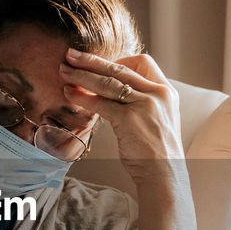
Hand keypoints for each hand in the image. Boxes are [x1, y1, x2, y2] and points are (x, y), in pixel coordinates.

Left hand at [60, 49, 183, 182]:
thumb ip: (143, 102)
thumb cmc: (157, 152)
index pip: (143, 62)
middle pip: (120, 69)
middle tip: (71, 55)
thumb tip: (114, 92)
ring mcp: (144, 105)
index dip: (119, 60)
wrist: (165, 174)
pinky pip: (101, 103)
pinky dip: (83, 97)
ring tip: (64, 71)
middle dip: (92, 61)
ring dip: (82, 75)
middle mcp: (158, 94)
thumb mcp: (158, 119)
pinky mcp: (129, 119)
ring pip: (108, 82)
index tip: (100, 65)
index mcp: (166, 91)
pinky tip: (69, 94)